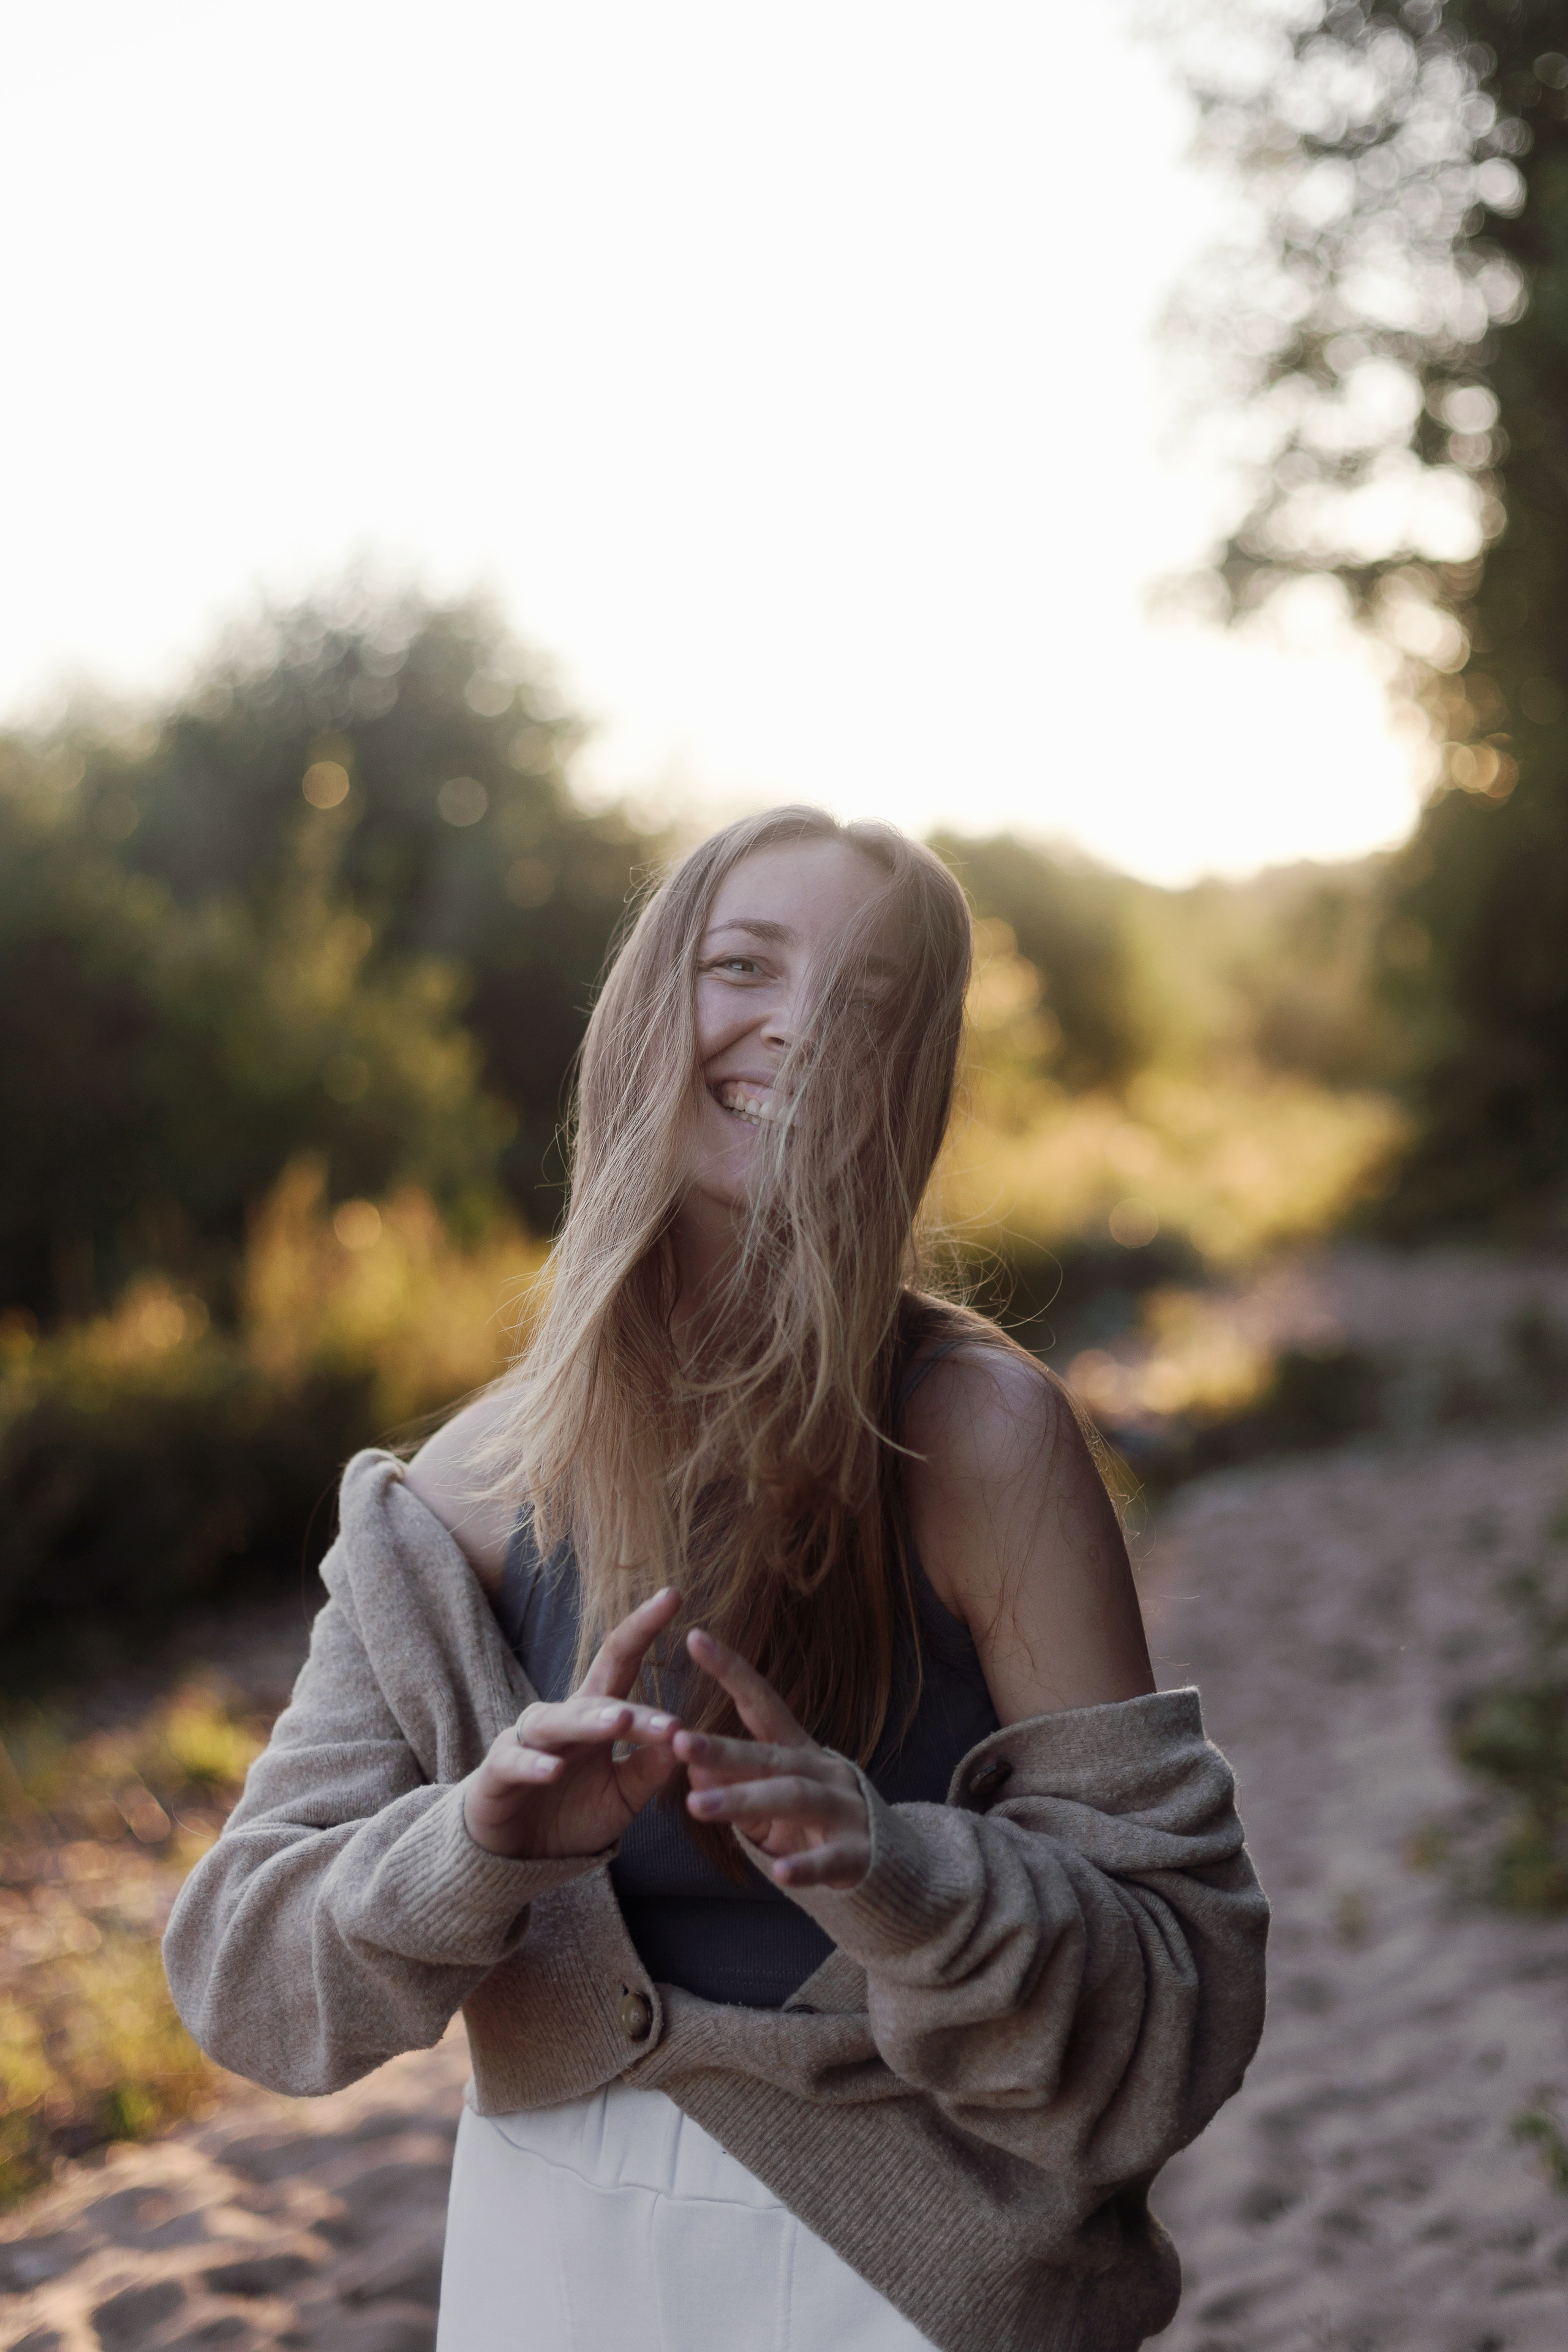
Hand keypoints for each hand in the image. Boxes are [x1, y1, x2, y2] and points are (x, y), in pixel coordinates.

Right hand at [463, 1589, 683, 1859]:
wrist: (515, 1854)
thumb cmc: (572, 1815)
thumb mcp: (622, 1796)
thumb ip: (649, 1770)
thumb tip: (687, 1740)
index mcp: (594, 1717)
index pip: (620, 1662)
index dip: (644, 1628)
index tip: (674, 1595)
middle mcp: (560, 1722)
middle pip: (596, 1699)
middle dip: (631, 1707)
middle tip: (670, 1719)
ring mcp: (524, 1743)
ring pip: (556, 1722)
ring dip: (589, 1723)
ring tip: (619, 1723)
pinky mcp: (495, 1774)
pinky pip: (512, 1762)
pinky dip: (532, 1764)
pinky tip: (552, 1770)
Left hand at [674, 1628, 870, 1891]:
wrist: (890, 1863)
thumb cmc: (815, 1823)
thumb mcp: (771, 1800)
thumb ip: (735, 1785)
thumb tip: (691, 1768)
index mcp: (797, 1750)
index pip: (761, 1702)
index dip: (731, 1669)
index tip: (694, 1637)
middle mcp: (822, 1769)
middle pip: (769, 1755)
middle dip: (723, 1749)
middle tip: (680, 1742)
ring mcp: (843, 1810)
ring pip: (793, 1797)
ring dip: (744, 1800)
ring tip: (698, 1807)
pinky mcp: (858, 1854)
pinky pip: (830, 1860)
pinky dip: (805, 1866)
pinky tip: (780, 1872)